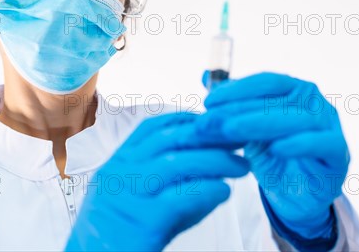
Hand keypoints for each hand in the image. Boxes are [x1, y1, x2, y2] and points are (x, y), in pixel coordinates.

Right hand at [65, 112, 249, 250]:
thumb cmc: (122, 238)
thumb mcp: (141, 201)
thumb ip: (169, 182)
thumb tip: (215, 170)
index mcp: (117, 164)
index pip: (152, 128)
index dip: (187, 120)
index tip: (216, 122)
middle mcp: (119, 173)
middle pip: (169, 140)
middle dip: (209, 136)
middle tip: (240, 139)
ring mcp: (128, 195)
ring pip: (177, 163)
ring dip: (215, 161)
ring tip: (242, 167)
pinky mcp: (141, 222)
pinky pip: (180, 198)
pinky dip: (207, 190)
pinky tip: (224, 191)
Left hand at [198, 72, 348, 238]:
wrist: (296, 197)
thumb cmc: (273, 156)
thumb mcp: (247, 130)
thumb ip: (231, 105)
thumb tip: (204, 76)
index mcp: (295, 91)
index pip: (267, 82)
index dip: (237, 89)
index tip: (208, 102)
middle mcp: (314, 103)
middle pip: (275, 100)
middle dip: (237, 110)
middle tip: (207, 121)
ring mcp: (329, 126)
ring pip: (296, 119)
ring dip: (259, 123)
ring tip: (229, 131)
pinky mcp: (338, 153)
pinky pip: (322, 143)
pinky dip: (300, 143)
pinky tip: (276, 148)